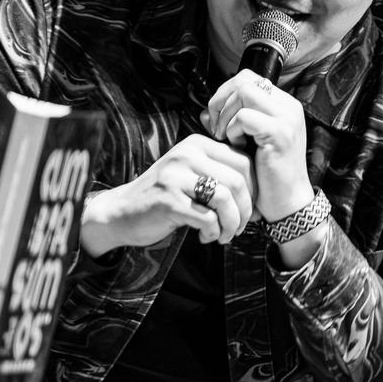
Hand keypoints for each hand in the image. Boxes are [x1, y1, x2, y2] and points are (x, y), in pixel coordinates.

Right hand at [80, 133, 254, 256]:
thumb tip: (261, 193)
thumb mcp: (191, 173)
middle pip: (238, 181)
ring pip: (225, 200)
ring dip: (231, 224)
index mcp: (197, 144)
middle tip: (239, 227)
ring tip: (225, 235)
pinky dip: (213, 232)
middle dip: (246, 210)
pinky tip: (205, 236)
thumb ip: (220, 172)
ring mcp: (175, 177)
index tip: (250, 210)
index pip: (243, 161)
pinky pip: (207, 218)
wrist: (121, 212)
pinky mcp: (168, 201)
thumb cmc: (165, 196)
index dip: (254, 189)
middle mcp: (186, 155)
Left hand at [201, 69, 314, 224]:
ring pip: (244, 93)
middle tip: (216, 127)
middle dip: (222, 100)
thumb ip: (229, 124)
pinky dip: (233, 129)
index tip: (218, 118)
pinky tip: (237, 146)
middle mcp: (289, 106)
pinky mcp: (279, 133)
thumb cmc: (268, 175)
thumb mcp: (248, 143)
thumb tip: (205, 113)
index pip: (248, 78)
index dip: (226, 93)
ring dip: (226, 115)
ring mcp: (287, 118)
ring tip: (226, 137)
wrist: (288, 202)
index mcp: (284, 105)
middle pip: (244, 80)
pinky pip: (244, 116)